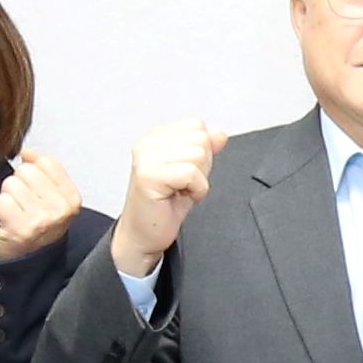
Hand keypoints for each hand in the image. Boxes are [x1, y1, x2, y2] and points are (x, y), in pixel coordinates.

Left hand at [0, 145, 82, 261]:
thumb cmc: (38, 228)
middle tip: (23, 205)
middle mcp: (60, 209)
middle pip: (26, 171)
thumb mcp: (51, 197)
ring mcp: (41, 220)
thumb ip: (43, 170)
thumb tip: (28, 153)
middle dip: (19, 185)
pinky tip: (8, 221)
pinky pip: (1, 200)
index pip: (46, 163)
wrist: (26, 260)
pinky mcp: (21, 228)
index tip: (35, 190)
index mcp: (71, 198)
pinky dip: (0, 210)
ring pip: (11, 184)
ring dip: (8, 198)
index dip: (34, 172)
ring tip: (15, 212)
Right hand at [114, 118, 220, 276]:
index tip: (184, 173)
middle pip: (201, 139)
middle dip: (202, 166)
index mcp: (156, 138)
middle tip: (182, 185)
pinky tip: (179, 197)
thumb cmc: (163, 207)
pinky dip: (196, 190)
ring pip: (198, 155)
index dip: (201, 153)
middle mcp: (148, 144)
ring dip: (198, 180)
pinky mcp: (149, 174)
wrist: (142, 235)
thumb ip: (205, 149)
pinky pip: (192, 173)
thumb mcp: (192, 173)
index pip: (197, 126)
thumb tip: (220, 134)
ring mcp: (146, 158)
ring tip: (179, 191)